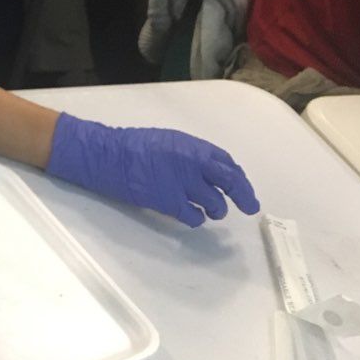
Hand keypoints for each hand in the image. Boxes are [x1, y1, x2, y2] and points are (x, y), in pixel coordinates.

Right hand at [46, 113, 259, 226]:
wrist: (109, 157)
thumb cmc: (136, 146)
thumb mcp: (170, 141)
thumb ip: (193, 154)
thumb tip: (213, 171)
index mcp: (193, 146)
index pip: (227, 163)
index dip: (238, 177)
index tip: (242, 187)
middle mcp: (193, 164)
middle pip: (230, 182)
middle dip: (244, 195)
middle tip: (249, 206)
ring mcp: (183, 185)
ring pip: (215, 204)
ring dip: (216, 209)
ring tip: (209, 210)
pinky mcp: (170, 203)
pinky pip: (195, 217)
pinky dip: (196, 218)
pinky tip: (191, 215)